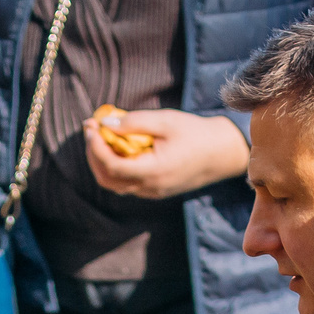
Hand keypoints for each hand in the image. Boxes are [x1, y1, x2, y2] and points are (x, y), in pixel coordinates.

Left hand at [83, 108, 249, 199]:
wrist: (222, 153)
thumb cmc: (195, 133)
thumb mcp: (165, 121)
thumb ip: (134, 122)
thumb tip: (104, 122)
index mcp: (153, 172)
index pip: (111, 166)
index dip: (95, 146)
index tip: (91, 125)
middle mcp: (150, 187)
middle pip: (106, 179)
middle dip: (93, 153)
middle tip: (91, 127)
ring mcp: (151, 192)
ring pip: (114, 183)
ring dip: (101, 160)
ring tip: (101, 134)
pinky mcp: (153, 190)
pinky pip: (126, 182)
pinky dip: (115, 165)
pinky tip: (117, 144)